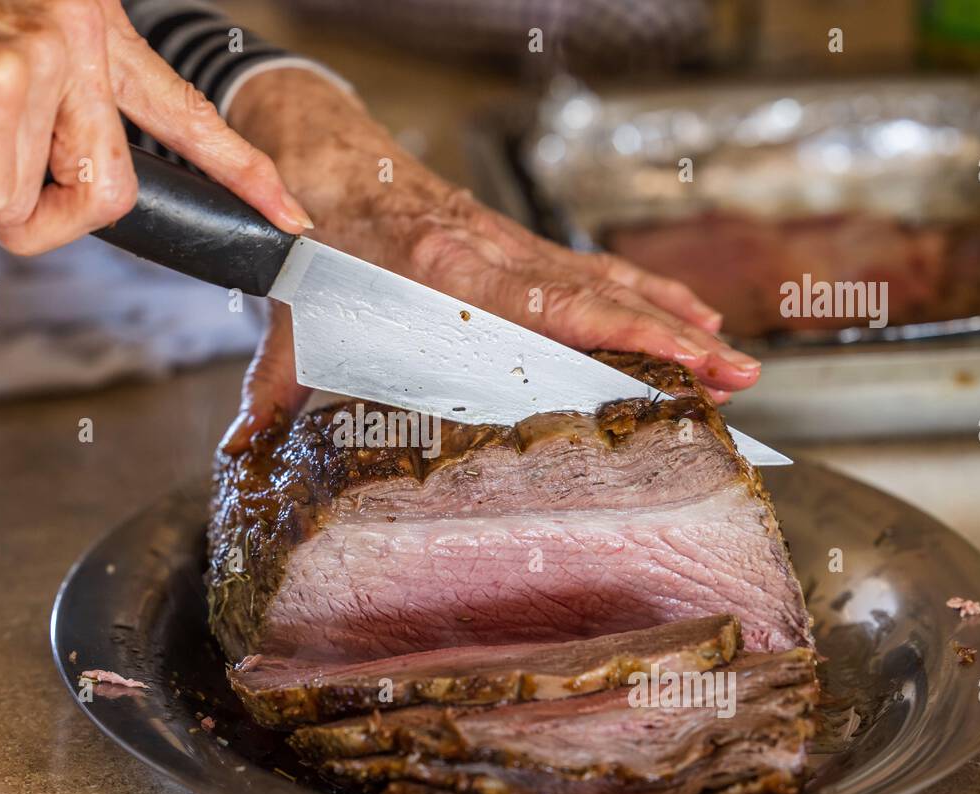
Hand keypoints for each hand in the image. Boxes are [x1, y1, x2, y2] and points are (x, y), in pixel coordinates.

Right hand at [0, 0, 311, 253]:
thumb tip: (86, 196)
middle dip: (42, 213)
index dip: (240, 169)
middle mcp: (81, 27)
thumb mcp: (0, 79)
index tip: (288, 214)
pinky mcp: (0, 82)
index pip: (182, 110)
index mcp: (90, 28)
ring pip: (47, 202)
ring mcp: (46, 51)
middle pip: (114, 192)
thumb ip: (57, 130)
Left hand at [222, 69, 758, 452]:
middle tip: (739, 377)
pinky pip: (588, 268)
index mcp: (442, 272)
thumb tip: (240, 452)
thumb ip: (274, 386)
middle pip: (598, 297)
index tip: (675, 359)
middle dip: (674, 339)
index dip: (617, 332)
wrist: (315, 155)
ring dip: (672, 318)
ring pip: (605, 280)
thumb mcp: (291, 315)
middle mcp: (489, 252)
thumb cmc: (308, 239)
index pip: (548, 307)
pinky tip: (682, 312)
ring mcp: (506, 243)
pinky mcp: (511, 242)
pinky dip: (641, 290)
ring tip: (733, 357)